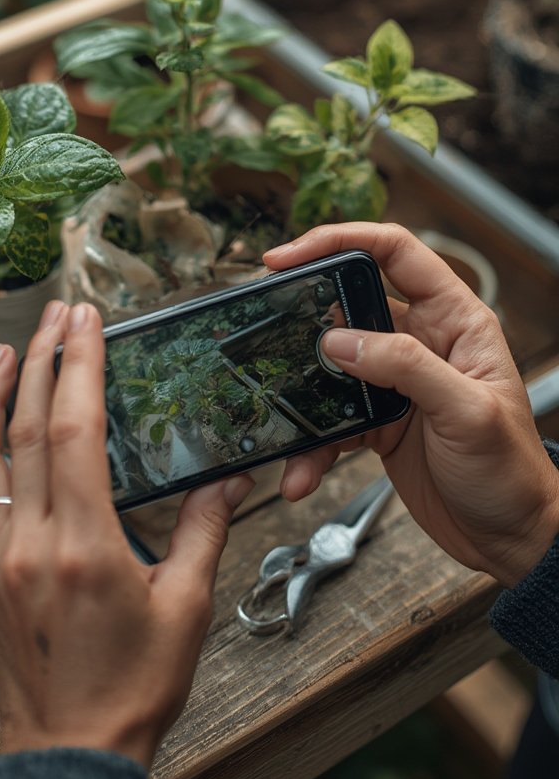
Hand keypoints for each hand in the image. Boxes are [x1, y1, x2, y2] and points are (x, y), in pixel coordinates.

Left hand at [0, 300, 253, 767]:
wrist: (69, 749)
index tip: (86, 321)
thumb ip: (205, 533)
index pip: (75, 430)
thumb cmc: (129, 689)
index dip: (80, 365)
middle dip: (45, 358)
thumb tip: (230, 481)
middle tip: (59, 313)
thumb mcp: (185, 608)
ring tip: (14, 348)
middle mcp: (31, 541)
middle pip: (29, 427)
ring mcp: (2, 553)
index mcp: (84, 545)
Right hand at [264, 222, 558, 587]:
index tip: (290, 255)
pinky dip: (312, 443)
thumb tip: (339, 340)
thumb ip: (406, 367)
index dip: (341, 241)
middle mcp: (421, 342)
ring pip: (331, 365)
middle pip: (349, 303)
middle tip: (265, 319)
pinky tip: (303, 469)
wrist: (510, 537)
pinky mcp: (377, 421)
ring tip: (280, 412)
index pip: (395, 253)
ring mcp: (395, 382)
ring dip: (302, 391)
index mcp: (454, 320)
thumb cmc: (512, 472)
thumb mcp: (467, 413)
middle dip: (304, 312)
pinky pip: (331, 419)